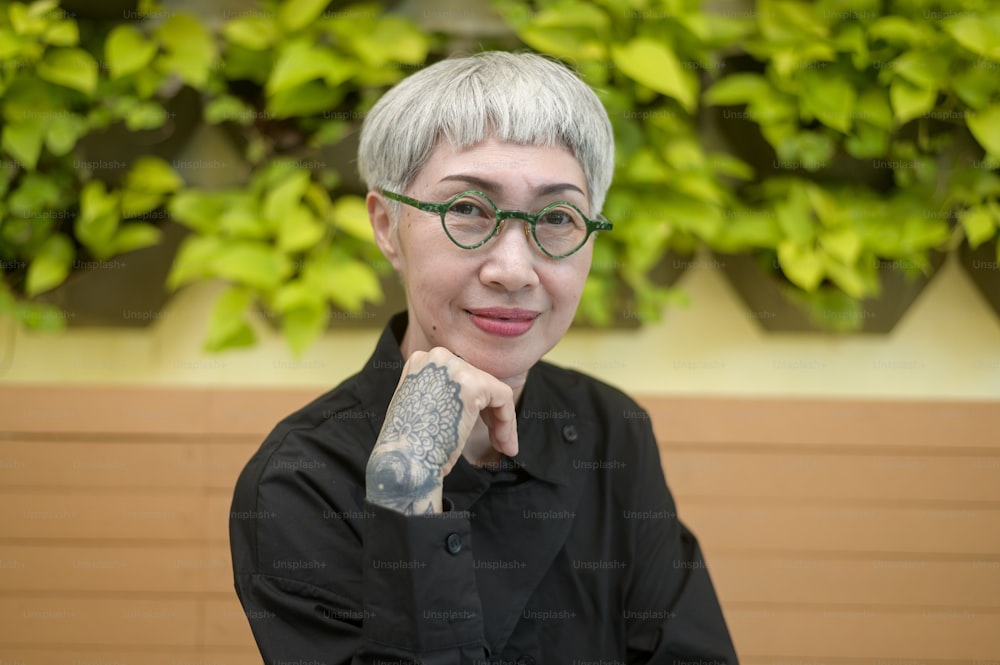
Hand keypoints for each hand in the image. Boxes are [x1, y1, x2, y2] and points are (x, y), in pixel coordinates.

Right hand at [365, 347, 517, 513]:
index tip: (478, 427)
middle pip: (477, 381)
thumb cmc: (407, 447)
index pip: (459, 378)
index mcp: (420, 362)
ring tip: (503, 447)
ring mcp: (455, 368)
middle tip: (497, 441)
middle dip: (489, 413)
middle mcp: (436, 358)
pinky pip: (503, 398)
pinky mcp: (474, 384)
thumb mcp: (417, 408)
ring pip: (493, 391)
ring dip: (501, 421)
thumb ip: (439, 396)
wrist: (402, 463)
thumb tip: (466, 403)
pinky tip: (505, 444)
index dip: (472, 405)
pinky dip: (507, 421)